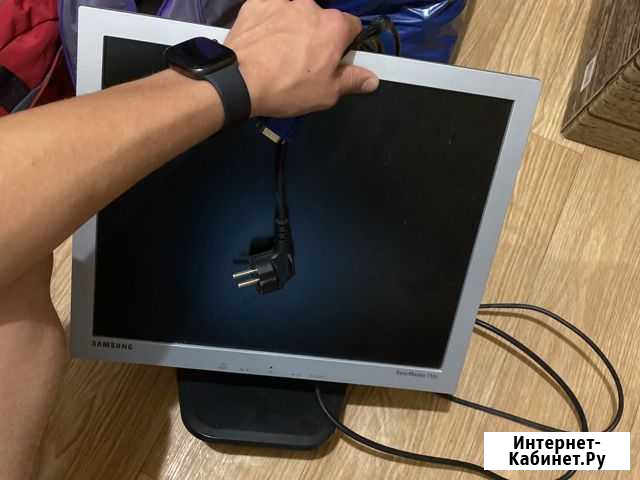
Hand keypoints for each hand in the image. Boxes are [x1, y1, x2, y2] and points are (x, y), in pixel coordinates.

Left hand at [225, 0, 378, 117]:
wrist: (239, 81)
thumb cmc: (289, 88)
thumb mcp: (327, 93)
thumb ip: (352, 81)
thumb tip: (372, 78)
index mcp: (334, 26)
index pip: (352, 27)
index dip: (346, 45)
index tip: (335, 60)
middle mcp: (311, 5)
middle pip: (322, 19)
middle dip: (317, 36)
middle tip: (303, 61)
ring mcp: (282, 1)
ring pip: (295, 12)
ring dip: (293, 27)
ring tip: (279, 52)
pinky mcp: (257, 3)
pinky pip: (270, 8)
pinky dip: (269, 21)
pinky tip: (262, 41)